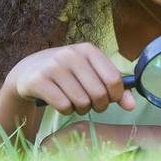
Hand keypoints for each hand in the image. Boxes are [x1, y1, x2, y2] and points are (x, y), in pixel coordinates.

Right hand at [5, 43, 135, 115]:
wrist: (28, 71)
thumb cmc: (66, 74)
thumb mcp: (90, 74)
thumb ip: (114, 88)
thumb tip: (132, 106)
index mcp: (88, 50)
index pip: (115, 79)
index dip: (115, 96)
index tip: (109, 99)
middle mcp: (71, 54)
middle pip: (99, 94)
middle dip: (98, 106)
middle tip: (90, 104)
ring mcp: (54, 66)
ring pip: (82, 102)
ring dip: (81, 109)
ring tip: (74, 102)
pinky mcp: (39, 80)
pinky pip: (64, 106)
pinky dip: (66, 111)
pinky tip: (61, 103)